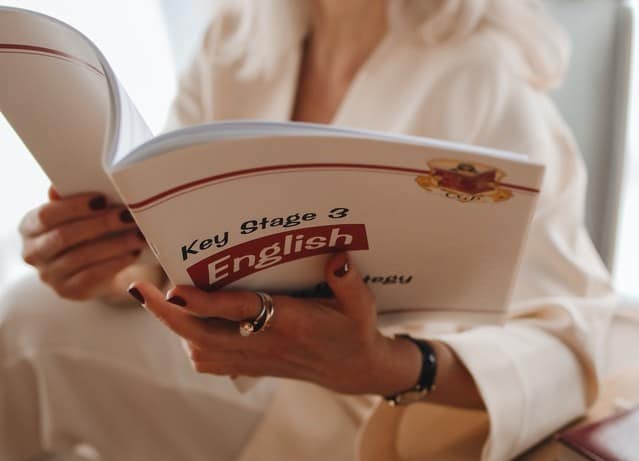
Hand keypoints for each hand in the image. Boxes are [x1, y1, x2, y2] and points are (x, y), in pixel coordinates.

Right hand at [20, 186, 146, 300]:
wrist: (96, 268)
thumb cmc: (87, 232)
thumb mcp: (78, 214)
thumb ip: (73, 198)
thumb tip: (64, 186)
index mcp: (30, 227)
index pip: (46, 215)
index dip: (74, 206)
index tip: (103, 199)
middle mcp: (33, 253)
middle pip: (65, 236)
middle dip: (100, 224)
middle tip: (128, 216)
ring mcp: (50, 275)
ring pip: (82, 257)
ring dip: (115, 244)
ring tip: (138, 234)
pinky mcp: (69, 291)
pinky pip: (93, 276)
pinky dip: (115, 263)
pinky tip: (133, 252)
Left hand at [131, 253, 422, 395]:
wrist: (353, 370)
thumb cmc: (354, 332)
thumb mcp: (362, 306)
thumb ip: (349, 282)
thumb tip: (337, 255)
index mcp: (288, 323)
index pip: (238, 311)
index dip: (204, 302)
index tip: (173, 288)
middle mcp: (264, 343)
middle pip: (203, 335)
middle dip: (167, 314)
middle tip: (141, 288)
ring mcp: (255, 359)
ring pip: (200, 349)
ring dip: (175, 326)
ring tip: (159, 299)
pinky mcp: (252, 366)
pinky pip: (209, 362)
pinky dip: (191, 344)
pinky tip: (188, 325)